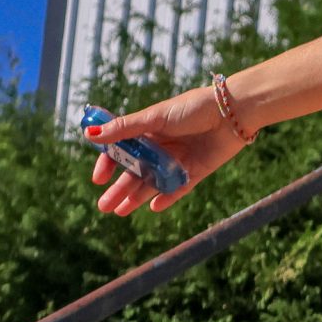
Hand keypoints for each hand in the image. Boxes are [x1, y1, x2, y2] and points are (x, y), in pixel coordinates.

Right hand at [85, 88, 249, 214]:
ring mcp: (178, 160)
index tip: (98, 179)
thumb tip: (88, 134)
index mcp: (148, 130)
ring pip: (153, 182)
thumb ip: (124, 129)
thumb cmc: (192, 109)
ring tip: (120, 212)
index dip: (108, 164)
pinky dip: (167, 197)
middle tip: (103, 207)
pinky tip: (154, 207)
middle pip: (135, 171)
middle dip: (119, 189)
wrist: (233, 112)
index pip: (122, 150)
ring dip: (137, 197)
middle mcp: (161, 146)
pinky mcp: (196, 171)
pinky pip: (178, 188)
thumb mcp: (154, 117)